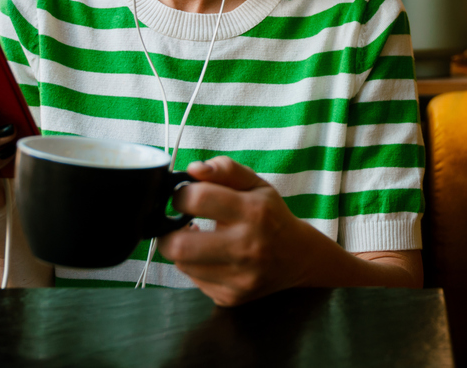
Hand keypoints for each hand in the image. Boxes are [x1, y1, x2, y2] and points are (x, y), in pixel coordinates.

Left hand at [158, 156, 326, 305]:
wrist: (299, 257)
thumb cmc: (271, 215)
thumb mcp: (255, 184)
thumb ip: (224, 169)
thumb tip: (193, 169)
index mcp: (253, 212)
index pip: (197, 199)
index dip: (180, 194)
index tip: (183, 196)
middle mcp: (247, 248)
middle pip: (179, 245)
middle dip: (167, 231)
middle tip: (176, 223)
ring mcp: (239, 278)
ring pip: (182, 264)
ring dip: (182, 249)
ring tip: (196, 238)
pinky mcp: (232, 297)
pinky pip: (194, 280)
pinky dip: (195, 266)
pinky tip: (210, 256)